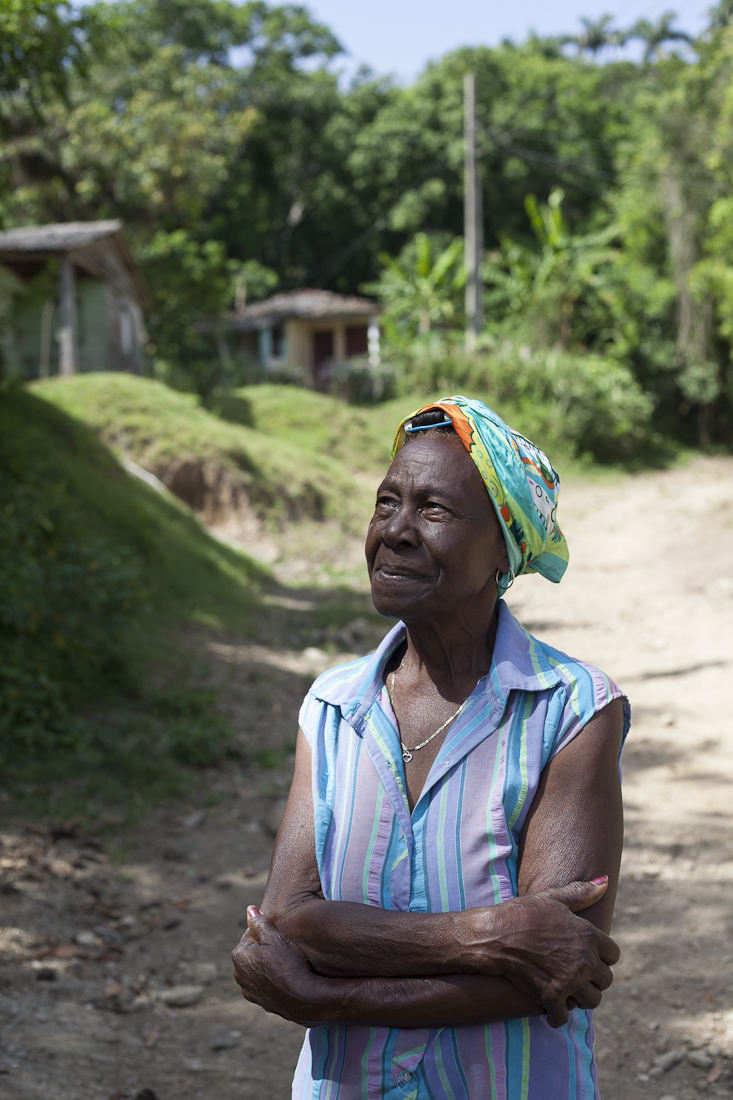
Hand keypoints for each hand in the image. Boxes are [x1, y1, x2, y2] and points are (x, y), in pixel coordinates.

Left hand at [231, 907, 326, 1026]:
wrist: (304, 998)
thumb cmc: (289, 962)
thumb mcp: (275, 935)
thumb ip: (260, 922)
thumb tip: (250, 910)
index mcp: (239, 955)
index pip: (252, 934)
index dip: (268, 931)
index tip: (282, 934)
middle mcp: (240, 975)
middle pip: (254, 953)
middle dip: (266, 949)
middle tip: (287, 947)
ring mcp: (251, 992)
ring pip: (260, 970)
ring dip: (270, 966)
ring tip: (289, 963)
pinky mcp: (263, 1004)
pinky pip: (268, 986)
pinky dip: (275, 981)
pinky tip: (289, 978)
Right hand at [471, 878, 619, 1027]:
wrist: (494, 934)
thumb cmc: (522, 913)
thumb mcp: (552, 898)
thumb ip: (582, 893)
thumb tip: (605, 882)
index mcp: (588, 935)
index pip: (614, 955)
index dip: (602, 956)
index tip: (589, 958)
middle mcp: (584, 959)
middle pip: (605, 980)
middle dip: (593, 979)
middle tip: (577, 976)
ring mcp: (569, 980)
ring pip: (592, 1001)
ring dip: (580, 998)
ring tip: (568, 991)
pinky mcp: (552, 997)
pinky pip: (565, 1016)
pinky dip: (558, 1015)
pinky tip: (550, 1007)